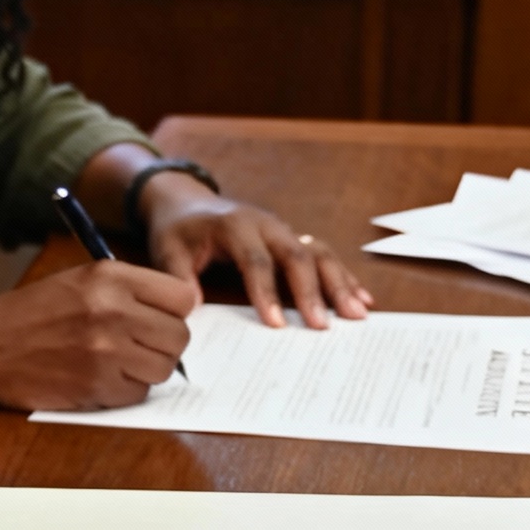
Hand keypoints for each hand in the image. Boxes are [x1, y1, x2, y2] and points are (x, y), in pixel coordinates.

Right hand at [0, 260, 197, 409]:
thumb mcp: (78, 280)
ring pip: (163, 368)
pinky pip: (139, 394)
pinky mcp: (96, 386)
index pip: (182, 296)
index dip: (176, 311)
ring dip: (146, 370)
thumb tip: (183, 310)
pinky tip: (99, 378)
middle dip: (164, 345)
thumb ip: (129, 289)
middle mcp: (111, 309)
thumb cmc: (30, 314)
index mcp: (109, 276)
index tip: (161, 319)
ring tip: (116, 362)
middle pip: (179, 336)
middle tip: (139, 346)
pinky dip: (125, 391)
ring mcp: (104, 350)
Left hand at [141, 177, 372, 329]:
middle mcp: (266, 224)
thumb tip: (192, 308)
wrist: (186, 202)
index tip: (277, 324)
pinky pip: (324, 255)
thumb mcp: (167, 249)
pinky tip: (363, 298)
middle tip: (323, 327)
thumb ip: (178, 276)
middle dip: (312, 292)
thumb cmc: (178, 231)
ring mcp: (284, 230)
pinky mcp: (293, 238)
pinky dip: (344, 277)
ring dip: (339, 284)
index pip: (255, 261)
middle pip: (296, 256)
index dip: (267, 293)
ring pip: (319, 253)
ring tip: (358, 314)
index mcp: (235, 226)